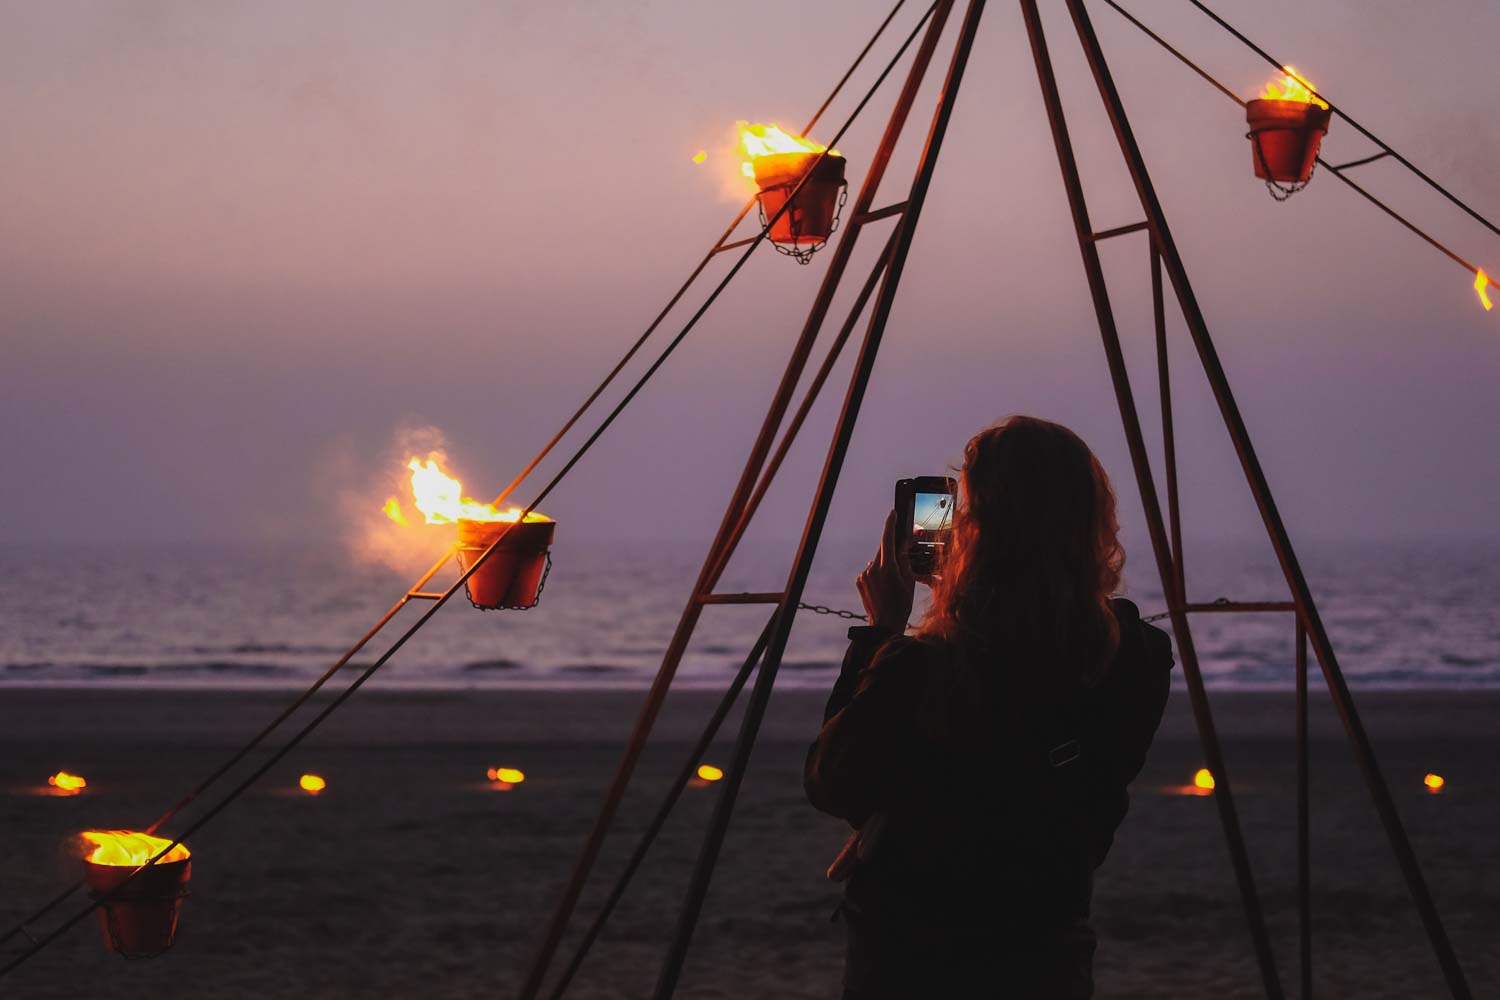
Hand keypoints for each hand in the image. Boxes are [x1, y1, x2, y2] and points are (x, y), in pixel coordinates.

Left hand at [856, 510, 914, 632]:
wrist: (884, 625)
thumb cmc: (901, 605)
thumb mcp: (909, 582)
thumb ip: (904, 561)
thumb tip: (900, 547)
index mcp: (887, 567)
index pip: (887, 539)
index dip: (890, 524)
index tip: (893, 513)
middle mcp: (872, 568)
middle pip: (883, 551)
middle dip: (891, 551)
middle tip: (900, 562)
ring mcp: (864, 575)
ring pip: (876, 561)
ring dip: (884, 565)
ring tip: (891, 584)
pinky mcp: (859, 581)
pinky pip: (870, 571)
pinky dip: (876, 574)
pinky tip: (882, 588)